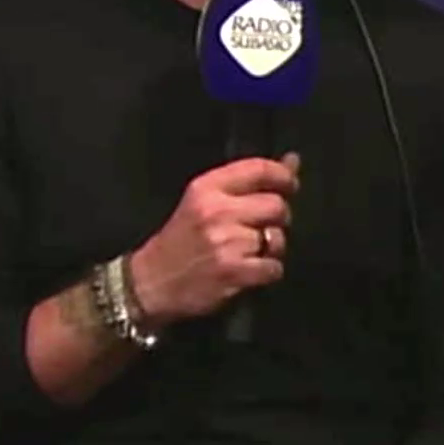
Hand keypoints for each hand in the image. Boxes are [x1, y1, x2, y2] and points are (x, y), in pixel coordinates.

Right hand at [128, 152, 300, 326]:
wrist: (150, 284)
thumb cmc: (180, 240)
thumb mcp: (204, 201)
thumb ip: (248, 181)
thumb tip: (294, 160)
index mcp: (207, 188)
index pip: (259, 169)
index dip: (284, 176)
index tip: (290, 185)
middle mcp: (218, 212)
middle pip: (276, 205)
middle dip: (279, 217)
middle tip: (265, 226)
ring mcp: (227, 243)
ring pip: (278, 238)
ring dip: (272, 248)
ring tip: (252, 252)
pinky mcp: (233, 273)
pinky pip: (274, 267)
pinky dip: (268, 272)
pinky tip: (250, 272)